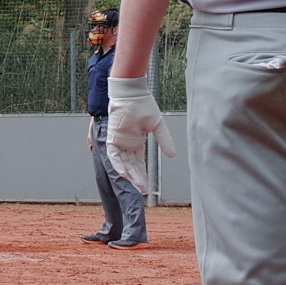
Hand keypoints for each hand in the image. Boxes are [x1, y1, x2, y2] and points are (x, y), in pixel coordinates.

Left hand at [104, 77, 173, 193]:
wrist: (133, 93)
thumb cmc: (144, 105)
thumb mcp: (158, 126)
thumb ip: (164, 140)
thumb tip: (173, 156)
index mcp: (136, 141)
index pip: (139, 162)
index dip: (143, 174)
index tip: (148, 187)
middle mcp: (126, 144)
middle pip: (131, 166)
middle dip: (137, 178)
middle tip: (143, 191)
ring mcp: (118, 141)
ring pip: (123, 163)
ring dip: (129, 174)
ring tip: (136, 186)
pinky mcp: (112, 137)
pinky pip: (113, 155)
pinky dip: (118, 164)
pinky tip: (124, 174)